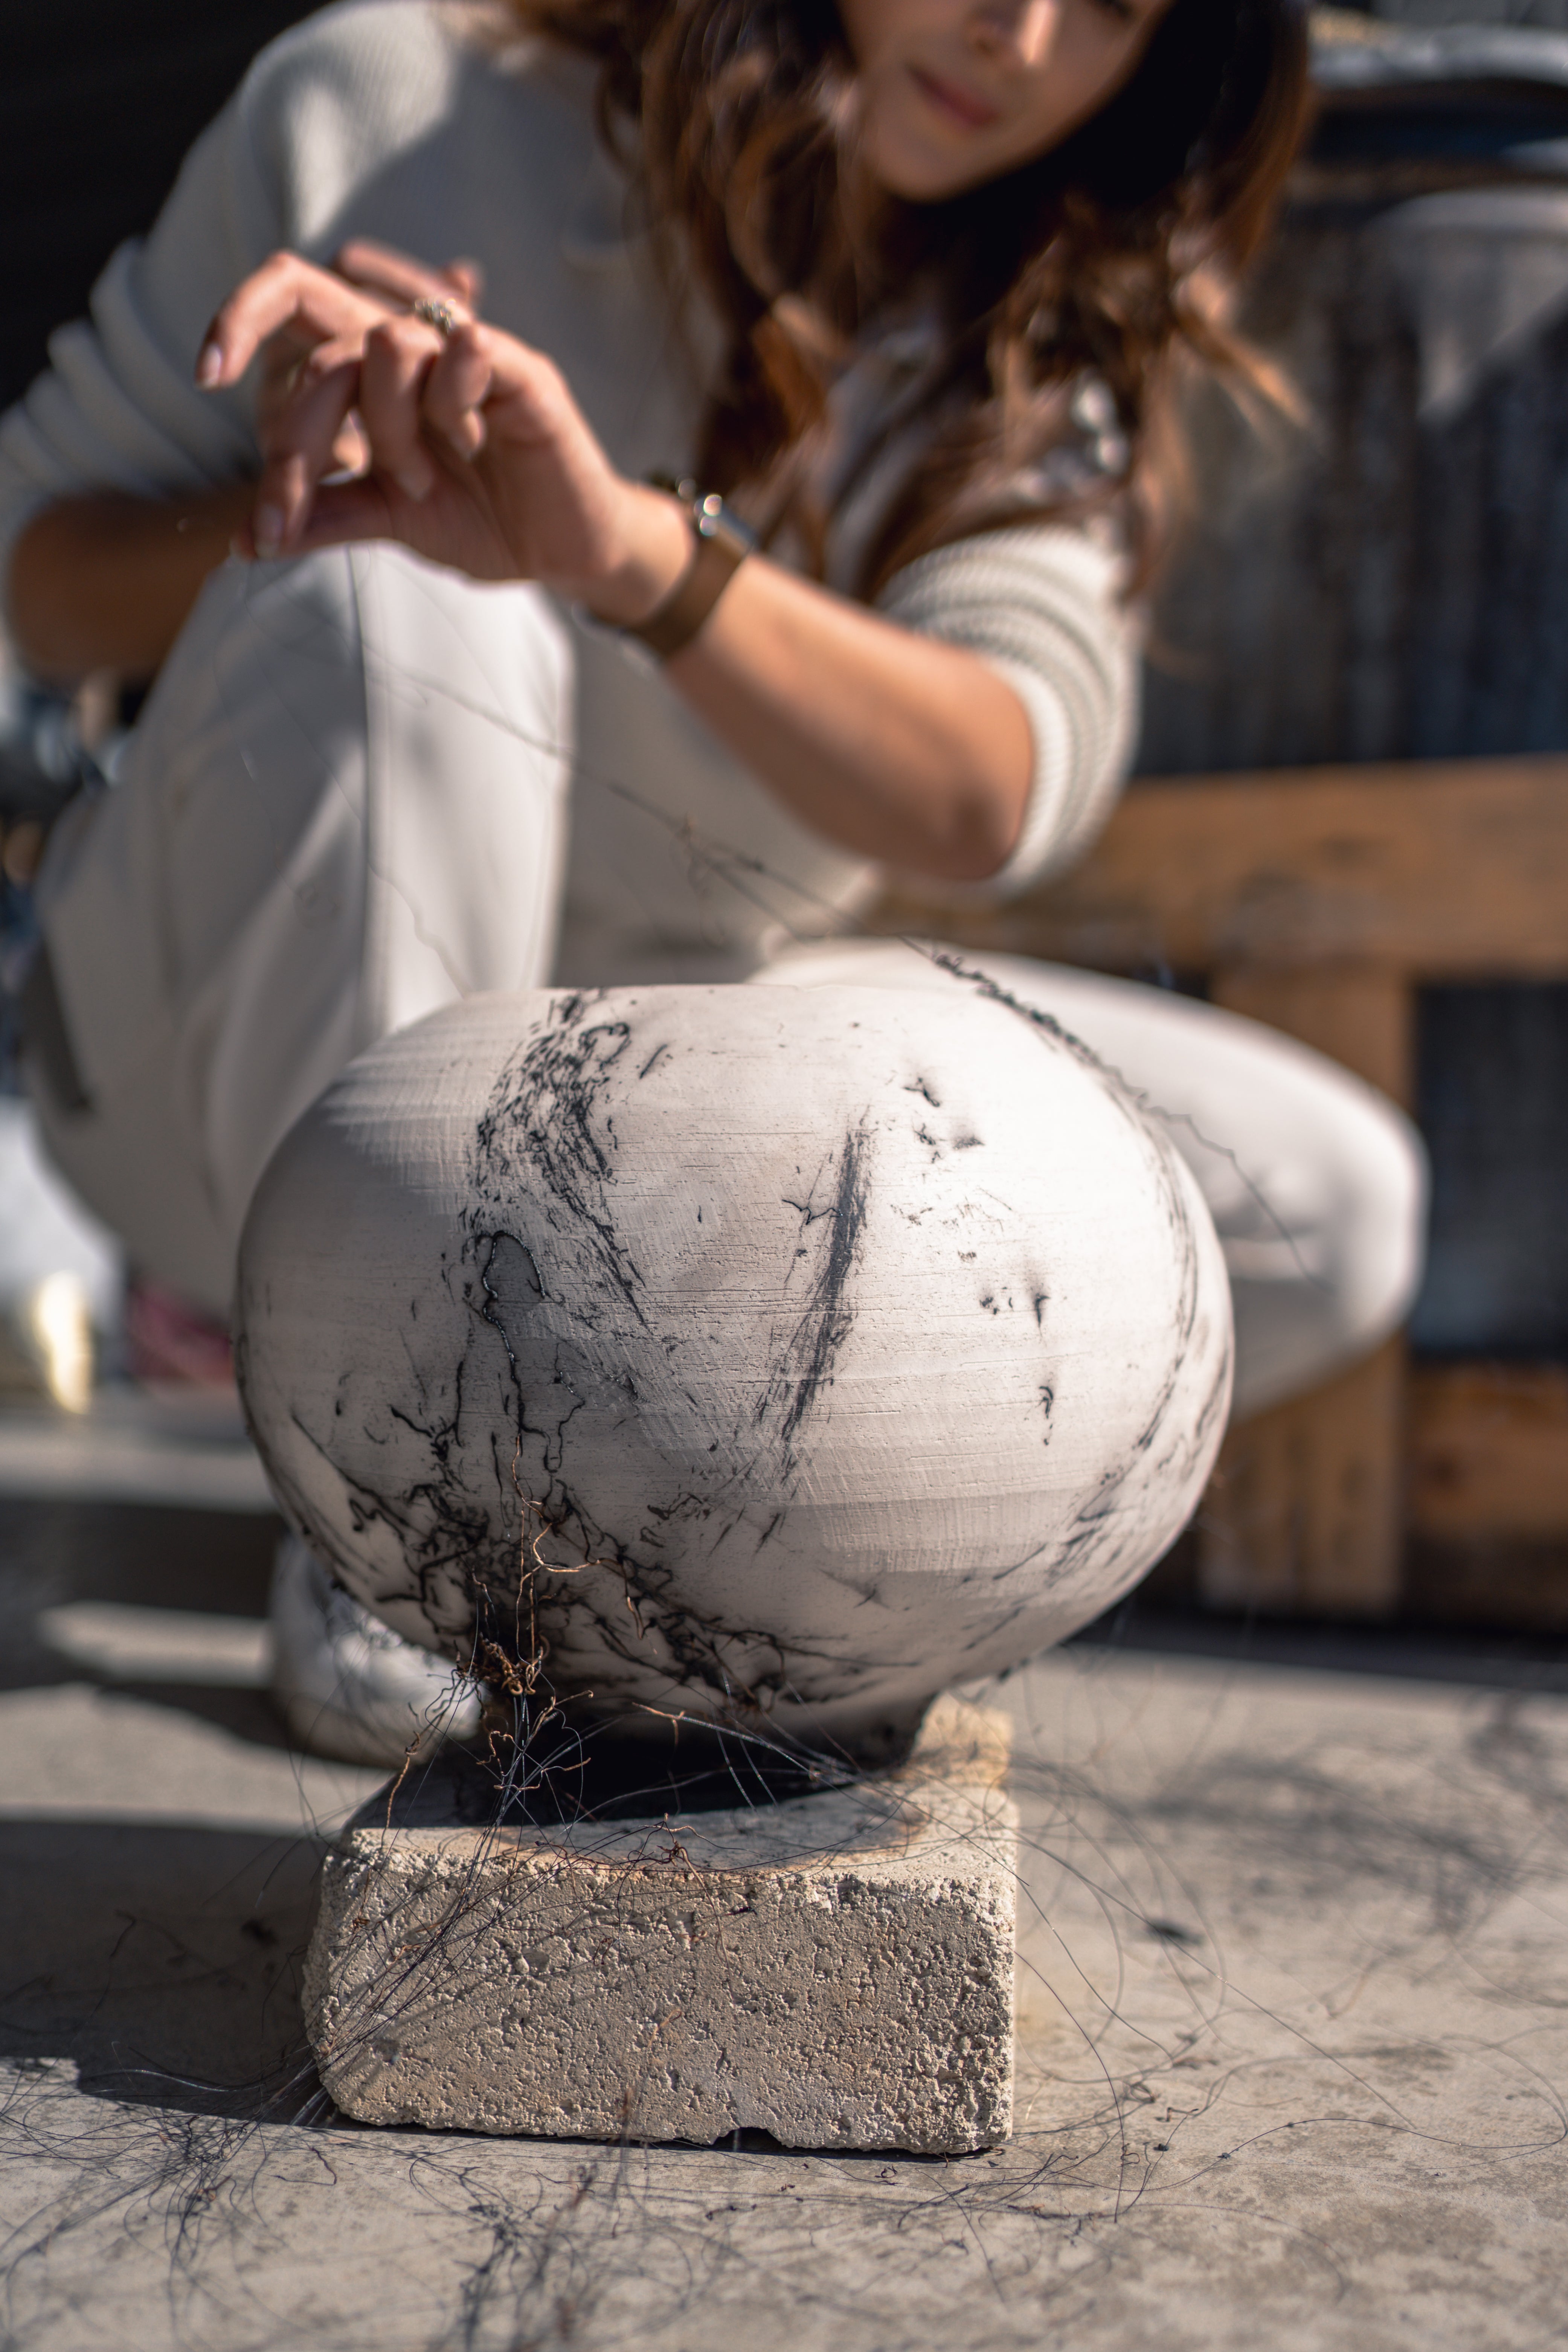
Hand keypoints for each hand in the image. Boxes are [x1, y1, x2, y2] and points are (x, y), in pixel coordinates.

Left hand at [197, 250, 688, 616]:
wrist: (564, 552)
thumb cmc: (484, 522)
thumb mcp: (389, 520)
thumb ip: (325, 515)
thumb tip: (243, 541)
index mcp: (373, 374)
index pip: (291, 310)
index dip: (237, 319)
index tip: (203, 373)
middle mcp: (415, 351)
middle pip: (325, 342)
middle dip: (304, 433)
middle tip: (327, 496)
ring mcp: (469, 356)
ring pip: (388, 347)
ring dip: (391, 430)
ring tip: (425, 476)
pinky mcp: (522, 371)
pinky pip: (468, 347)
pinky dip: (453, 397)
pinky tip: (471, 440)